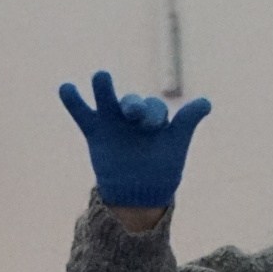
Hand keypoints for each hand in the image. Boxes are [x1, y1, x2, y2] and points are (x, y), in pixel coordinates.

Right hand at [56, 70, 210, 209]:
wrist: (138, 194)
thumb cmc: (161, 168)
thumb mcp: (176, 144)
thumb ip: (186, 121)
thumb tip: (207, 102)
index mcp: (154, 116)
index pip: (154, 109)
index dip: (154, 116)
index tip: (153, 127)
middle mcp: (133, 114)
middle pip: (132, 102)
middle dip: (133, 105)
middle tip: (133, 112)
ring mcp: (112, 121)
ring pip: (107, 100)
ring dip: (104, 88)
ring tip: (101, 76)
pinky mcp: (95, 131)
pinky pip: (83, 114)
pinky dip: (73, 101)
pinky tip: (65, 88)